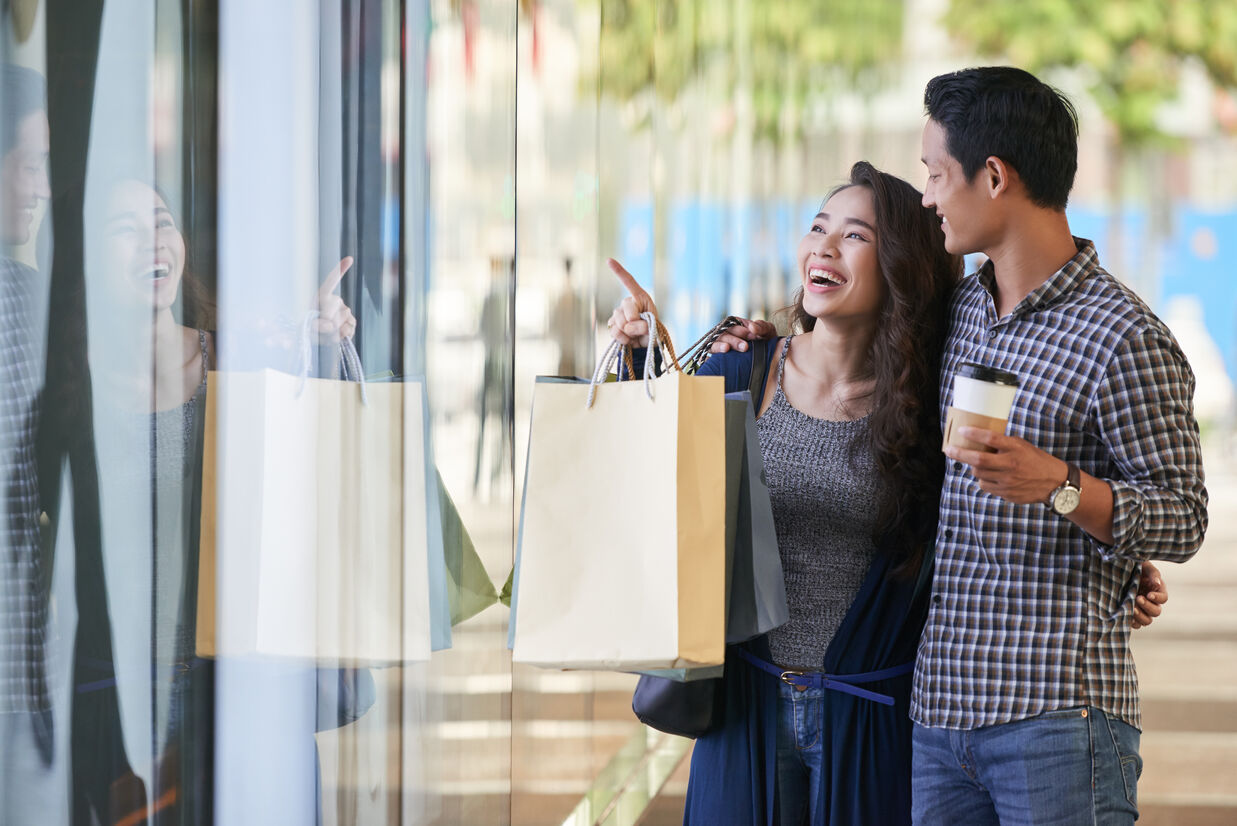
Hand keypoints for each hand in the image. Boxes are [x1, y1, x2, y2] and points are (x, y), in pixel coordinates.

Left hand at [315, 256, 356, 340]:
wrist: (318, 340)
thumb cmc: (309, 331)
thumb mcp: (307, 328)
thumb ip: (316, 325)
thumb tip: (329, 324)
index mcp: (322, 297)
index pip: (331, 282)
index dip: (341, 270)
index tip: (349, 258)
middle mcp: (335, 301)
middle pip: (336, 307)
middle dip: (328, 321)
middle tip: (320, 329)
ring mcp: (345, 311)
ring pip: (343, 319)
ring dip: (334, 330)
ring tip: (326, 334)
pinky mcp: (351, 321)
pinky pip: (350, 327)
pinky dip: (343, 334)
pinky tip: (337, 335)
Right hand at [606, 258, 657, 347]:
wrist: (646, 345)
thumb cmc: (653, 331)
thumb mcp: (654, 327)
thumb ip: (644, 325)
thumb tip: (629, 326)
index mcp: (640, 297)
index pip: (628, 282)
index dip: (619, 271)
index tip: (608, 260)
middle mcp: (627, 303)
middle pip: (626, 308)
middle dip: (635, 321)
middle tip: (643, 329)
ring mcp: (618, 314)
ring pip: (619, 321)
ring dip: (630, 331)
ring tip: (636, 335)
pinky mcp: (612, 326)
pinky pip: (614, 331)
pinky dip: (623, 338)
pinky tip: (628, 340)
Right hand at [708, 317, 777, 353]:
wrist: (769, 360)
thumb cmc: (765, 341)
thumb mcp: (768, 331)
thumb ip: (762, 326)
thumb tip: (752, 327)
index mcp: (735, 325)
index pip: (732, 325)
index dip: (740, 330)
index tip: (751, 336)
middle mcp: (725, 335)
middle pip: (722, 335)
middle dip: (733, 340)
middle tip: (745, 347)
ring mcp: (720, 348)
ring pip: (714, 345)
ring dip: (719, 347)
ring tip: (726, 349)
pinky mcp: (717, 360)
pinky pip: (709, 359)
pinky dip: (709, 359)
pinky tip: (711, 360)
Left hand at [943, 428, 1065, 504]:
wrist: (1054, 483)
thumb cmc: (1035, 460)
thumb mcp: (1021, 446)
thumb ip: (1002, 444)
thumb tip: (978, 438)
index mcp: (1015, 449)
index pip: (990, 438)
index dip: (973, 434)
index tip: (961, 430)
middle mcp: (1010, 464)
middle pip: (978, 459)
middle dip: (959, 454)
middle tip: (949, 450)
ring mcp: (1008, 481)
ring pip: (979, 474)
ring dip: (974, 468)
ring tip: (978, 464)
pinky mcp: (1006, 493)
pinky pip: (985, 486)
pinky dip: (983, 480)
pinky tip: (990, 476)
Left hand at [1131, 561, 1166, 628]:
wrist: (1119, 570)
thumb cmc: (1135, 567)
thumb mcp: (1145, 566)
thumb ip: (1153, 574)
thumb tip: (1157, 583)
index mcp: (1157, 591)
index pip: (1163, 598)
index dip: (1158, 598)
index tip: (1149, 594)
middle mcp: (1152, 603)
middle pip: (1156, 612)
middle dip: (1147, 607)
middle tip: (1138, 598)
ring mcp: (1142, 610)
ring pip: (1147, 621)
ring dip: (1140, 616)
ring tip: (1131, 608)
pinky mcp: (1132, 614)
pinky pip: (1136, 624)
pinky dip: (1132, 622)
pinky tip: (1125, 615)